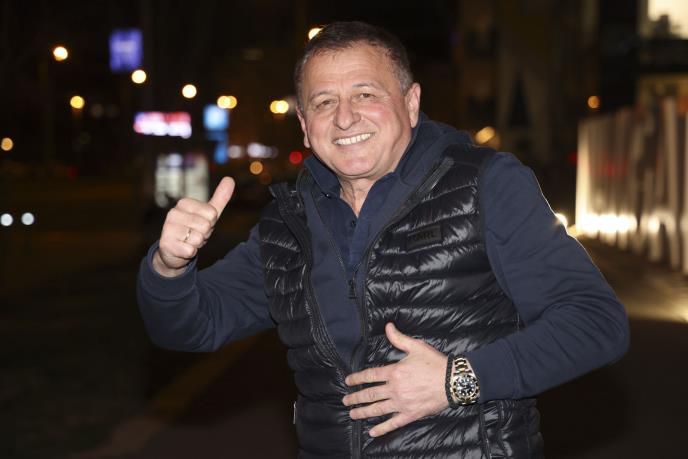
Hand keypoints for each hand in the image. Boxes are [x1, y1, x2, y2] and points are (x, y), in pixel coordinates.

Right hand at [153, 177, 234, 276]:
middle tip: (195, 234)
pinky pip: (190, 250)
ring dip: (197, 244)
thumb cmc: (193, 229)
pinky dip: (190, 252)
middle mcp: (173, 213)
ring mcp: (168, 228)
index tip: (202, 224)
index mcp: (184, 203)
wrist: (175, 250)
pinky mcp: (166, 244)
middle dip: (204, 234)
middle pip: (206, 226)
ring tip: (188, 241)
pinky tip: (182, 249)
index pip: (212, 213)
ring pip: (198, 238)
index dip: (211, 222)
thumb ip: (220, 198)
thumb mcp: (209, 214)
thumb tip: (230, 178)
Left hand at [342, 322, 448, 436]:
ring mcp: (402, 403)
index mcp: (394, 372)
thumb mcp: (416, 346)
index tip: (348, 381)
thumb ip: (398, 338)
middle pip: (370, 395)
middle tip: (346, 401)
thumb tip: (387, 326)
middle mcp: (395, 389)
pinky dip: (382, 428)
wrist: (453, 381)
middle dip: (356, 398)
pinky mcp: (411, 414)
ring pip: (378, 409)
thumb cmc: (434, 362)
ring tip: (352, 414)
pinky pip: (393, 423)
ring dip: (363, 413)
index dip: (357, 378)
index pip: (370, 376)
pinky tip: (372, 432)